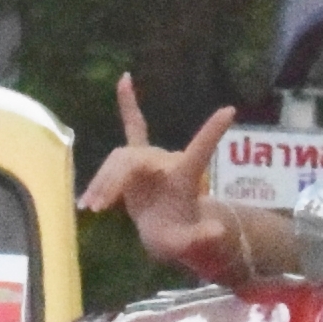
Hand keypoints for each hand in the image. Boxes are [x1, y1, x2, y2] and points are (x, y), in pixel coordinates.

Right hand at [83, 77, 244, 280]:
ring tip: (91, 207)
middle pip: (134, 160)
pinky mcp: (136, 160)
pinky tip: (125, 78)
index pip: (200, 152)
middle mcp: (167, 161)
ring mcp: (150, 159)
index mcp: (186, 177)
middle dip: (114, 181)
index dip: (212, 133)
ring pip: (118, 161)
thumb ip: (201, 239)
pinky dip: (130, 104)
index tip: (230, 111)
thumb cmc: (179, 235)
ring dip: (102, 182)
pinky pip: (133, 126)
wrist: (165, 231)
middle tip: (101, 207)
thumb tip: (217, 233)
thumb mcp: (190, 243)